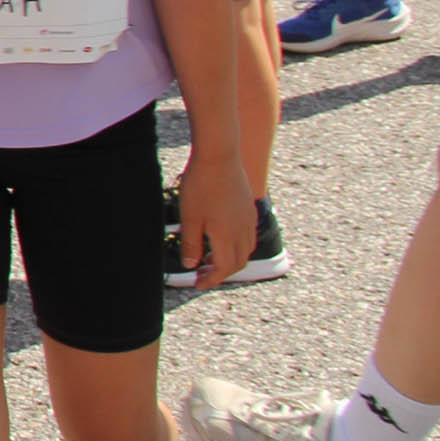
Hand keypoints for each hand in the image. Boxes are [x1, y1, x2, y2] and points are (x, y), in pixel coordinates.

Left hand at [173, 149, 257, 287]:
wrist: (219, 157)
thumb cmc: (201, 186)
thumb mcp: (190, 218)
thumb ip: (191, 244)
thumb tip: (191, 265)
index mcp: (228, 236)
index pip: (224, 269)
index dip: (212, 279)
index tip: (198, 283)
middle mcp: (243, 231)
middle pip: (238, 262)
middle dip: (220, 272)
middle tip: (201, 272)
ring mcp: (248, 219)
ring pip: (245, 249)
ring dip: (229, 259)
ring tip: (208, 256)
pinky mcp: (249, 208)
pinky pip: (247, 235)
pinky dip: (236, 245)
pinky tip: (220, 237)